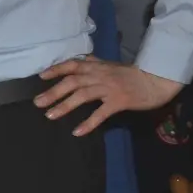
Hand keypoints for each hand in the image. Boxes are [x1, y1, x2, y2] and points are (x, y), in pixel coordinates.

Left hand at [36, 57, 184, 135]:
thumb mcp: (109, 65)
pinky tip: (77, 131)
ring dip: (64, 106)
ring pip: (82, 95)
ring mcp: (109, 88)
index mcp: (96, 66)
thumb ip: (93, 63)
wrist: (155, 80)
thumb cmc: (130, 74)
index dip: (56, 69)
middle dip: (53, 92)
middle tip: (37, 103)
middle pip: (72, 82)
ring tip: (50, 116)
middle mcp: (99, 75)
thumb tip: (77, 61)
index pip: (72, 65)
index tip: (41, 77)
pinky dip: (88, 122)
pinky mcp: (119, 102)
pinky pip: (100, 113)